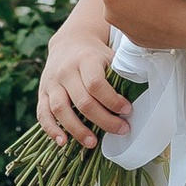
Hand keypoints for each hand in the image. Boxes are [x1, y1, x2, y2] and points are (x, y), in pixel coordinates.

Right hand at [39, 7, 132, 149]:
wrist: (70, 41)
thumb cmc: (97, 54)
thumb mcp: (111, 55)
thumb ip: (123, 73)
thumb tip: (143, 95)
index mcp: (86, 60)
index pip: (96, 85)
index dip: (112, 101)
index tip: (128, 111)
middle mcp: (66, 71)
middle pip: (82, 101)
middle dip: (103, 120)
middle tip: (121, 130)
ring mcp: (52, 83)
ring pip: (60, 110)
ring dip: (77, 130)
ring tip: (93, 144)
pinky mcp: (42, 92)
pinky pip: (43, 113)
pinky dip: (51, 130)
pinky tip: (63, 143)